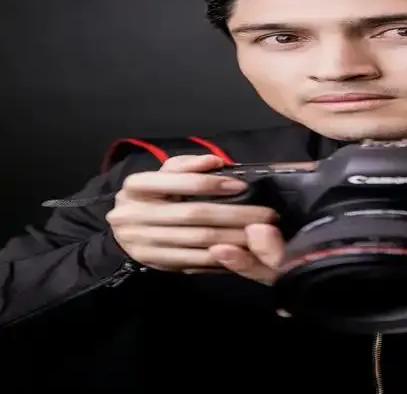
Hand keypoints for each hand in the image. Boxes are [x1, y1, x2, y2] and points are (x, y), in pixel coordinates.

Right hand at [106, 154, 276, 273]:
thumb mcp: (162, 174)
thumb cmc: (151, 195)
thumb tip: (216, 162)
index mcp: (137, 186)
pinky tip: (242, 251)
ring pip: (197, 240)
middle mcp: (134, 214)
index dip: (210, 183)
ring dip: (234, 237)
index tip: (241, 185)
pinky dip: (220, 256)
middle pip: (193, 214)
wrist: (123, 230)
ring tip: (260, 234)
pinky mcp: (154, 262)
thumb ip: (187, 164)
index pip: (178, 181)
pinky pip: (193, 260)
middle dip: (234, 214)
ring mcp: (143, 242)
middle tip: (265, 215)